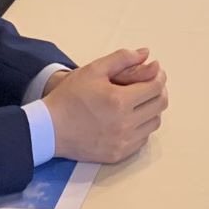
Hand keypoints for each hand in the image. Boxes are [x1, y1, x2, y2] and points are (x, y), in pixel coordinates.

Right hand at [42, 48, 169, 164]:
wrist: (49, 128)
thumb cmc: (70, 96)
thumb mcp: (94, 70)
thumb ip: (122, 58)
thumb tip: (146, 53)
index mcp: (120, 101)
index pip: (156, 87)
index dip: (159, 76)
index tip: (155, 71)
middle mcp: (125, 124)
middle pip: (160, 106)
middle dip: (159, 91)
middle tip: (150, 84)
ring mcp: (122, 142)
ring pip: (154, 123)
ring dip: (152, 110)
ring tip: (141, 101)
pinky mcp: (118, 155)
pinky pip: (142, 139)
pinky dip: (142, 127)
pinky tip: (132, 118)